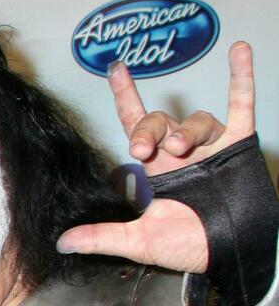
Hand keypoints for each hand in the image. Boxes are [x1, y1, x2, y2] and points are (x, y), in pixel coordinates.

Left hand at [57, 42, 255, 271]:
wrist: (229, 253)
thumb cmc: (188, 246)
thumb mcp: (139, 241)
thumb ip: (102, 237)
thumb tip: (61, 243)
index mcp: (157, 169)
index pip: (135, 124)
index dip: (126, 96)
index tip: (117, 70)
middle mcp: (182, 153)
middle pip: (161, 122)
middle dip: (149, 130)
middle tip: (142, 149)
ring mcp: (211, 148)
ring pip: (198, 120)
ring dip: (187, 130)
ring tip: (181, 147)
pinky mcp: (239, 146)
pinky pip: (243, 106)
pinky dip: (242, 79)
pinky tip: (239, 53)